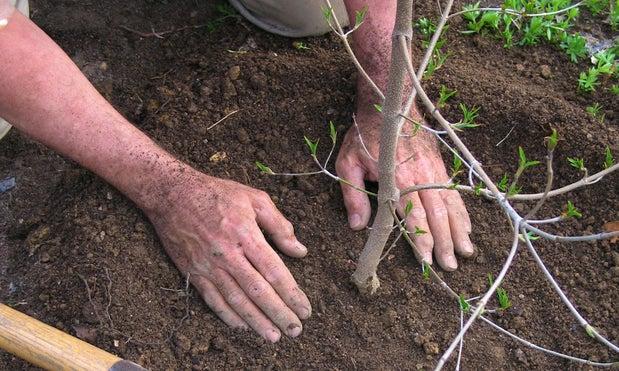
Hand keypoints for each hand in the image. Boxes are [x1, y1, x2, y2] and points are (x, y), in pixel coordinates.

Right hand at [146, 170, 310, 341]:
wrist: (172, 194)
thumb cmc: (218, 193)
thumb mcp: (254, 198)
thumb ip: (279, 225)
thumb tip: (300, 251)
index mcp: (246, 234)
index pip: (274, 271)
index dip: (291, 293)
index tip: (305, 309)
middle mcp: (227, 254)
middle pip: (258, 291)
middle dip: (279, 313)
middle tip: (295, 330)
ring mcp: (208, 265)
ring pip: (236, 300)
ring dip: (256, 321)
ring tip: (273, 336)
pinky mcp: (193, 271)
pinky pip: (212, 299)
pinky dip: (228, 315)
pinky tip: (243, 326)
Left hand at [335, 110, 474, 269]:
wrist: (390, 104)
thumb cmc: (365, 136)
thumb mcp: (348, 163)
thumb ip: (353, 195)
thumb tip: (357, 226)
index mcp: (397, 178)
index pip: (413, 215)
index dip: (421, 239)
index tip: (427, 260)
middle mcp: (420, 176)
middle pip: (436, 214)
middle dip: (445, 242)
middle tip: (450, 266)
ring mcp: (433, 170)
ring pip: (450, 204)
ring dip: (459, 230)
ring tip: (466, 252)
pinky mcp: (440, 165)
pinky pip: (454, 192)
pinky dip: (462, 211)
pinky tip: (467, 226)